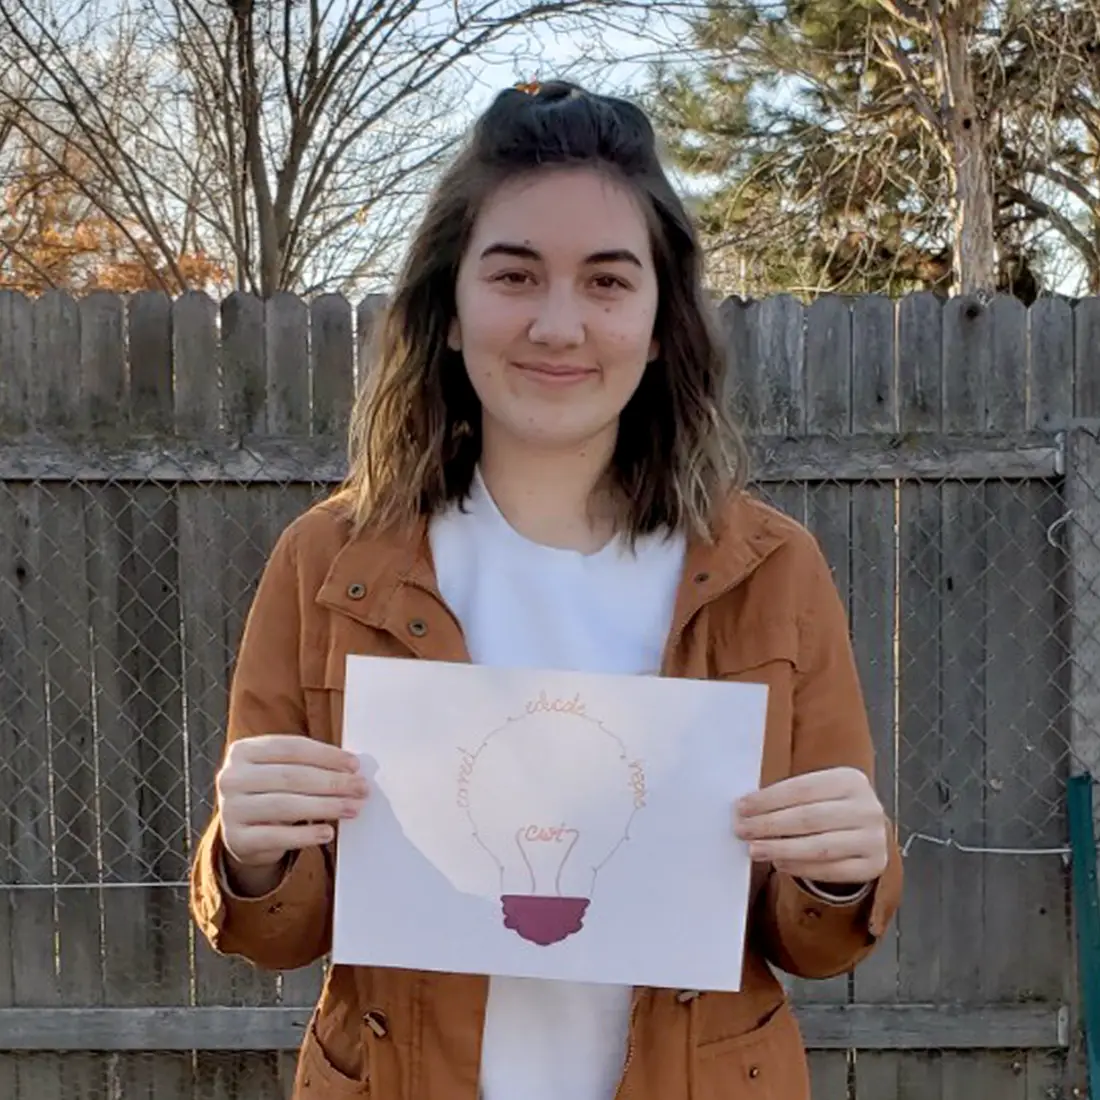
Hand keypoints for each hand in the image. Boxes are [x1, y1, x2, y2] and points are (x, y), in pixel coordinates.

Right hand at [217, 734, 367, 870]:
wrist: (243, 835)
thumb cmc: (271, 794)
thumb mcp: (281, 772)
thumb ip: (309, 765)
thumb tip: (352, 768)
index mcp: (242, 751)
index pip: (290, 748)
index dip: (326, 755)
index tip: (354, 764)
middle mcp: (231, 778)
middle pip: (291, 776)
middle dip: (332, 782)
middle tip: (360, 788)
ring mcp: (230, 809)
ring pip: (286, 805)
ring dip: (326, 807)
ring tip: (352, 808)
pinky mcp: (236, 840)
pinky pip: (276, 836)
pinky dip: (306, 834)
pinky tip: (327, 832)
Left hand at [733, 767, 887, 884]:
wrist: (867, 830)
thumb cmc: (831, 807)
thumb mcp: (818, 792)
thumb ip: (788, 798)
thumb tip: (747, 810)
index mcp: (850, 780)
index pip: (802, 788)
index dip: (768, 799)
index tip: (741, 808)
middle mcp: (867, 808)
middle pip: (809, 818)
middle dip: (769, 825)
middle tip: (742, 830)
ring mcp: (873, 839)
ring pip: (819, 847)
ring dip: (781, 849)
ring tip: (755, 849)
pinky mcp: (873, 866)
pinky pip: (831, 870)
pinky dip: (801, 868)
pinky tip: (779, 863)